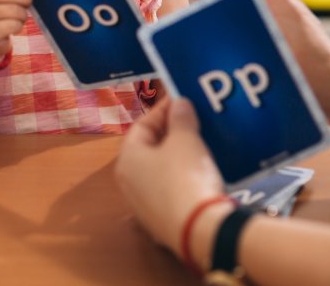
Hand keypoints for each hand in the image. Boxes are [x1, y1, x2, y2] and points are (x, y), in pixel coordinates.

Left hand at [116, 98, 225, 254]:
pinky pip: (171, 191)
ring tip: (202, 142)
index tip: (184, 100)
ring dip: (179, 155)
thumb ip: (181, 118)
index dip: (163, 109)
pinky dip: (183, 177)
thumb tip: (179, 104)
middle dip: (171, 132)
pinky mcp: (162, 222)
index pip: (141, 125)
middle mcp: (129, 183)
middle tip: (194, 120)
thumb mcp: (186, 140)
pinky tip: (202, 172)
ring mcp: (144, 206)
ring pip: (160, 171)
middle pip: (149, 149)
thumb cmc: (185, 176)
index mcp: (127, 159)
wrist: (200, 230)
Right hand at [193, 0, 329, 122]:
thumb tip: (212, 45)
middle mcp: (287, 10)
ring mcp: (289, 26)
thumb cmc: (321, 83)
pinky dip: (239, 31)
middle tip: (197, 16)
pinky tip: (227, 57)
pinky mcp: (290, 43)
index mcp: (284, 5)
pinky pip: (258, 24)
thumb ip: (248, 50)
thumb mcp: (278, 63)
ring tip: (206, 35)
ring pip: (251, 4)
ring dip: (226, 13)